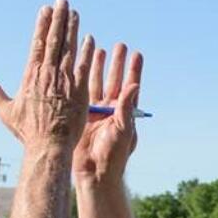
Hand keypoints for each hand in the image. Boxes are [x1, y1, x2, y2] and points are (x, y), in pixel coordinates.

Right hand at [0, 0, 93, 151]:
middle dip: (59, 19)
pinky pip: (83, 66)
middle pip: (55, 40)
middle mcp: (48, 75)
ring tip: (74, 12)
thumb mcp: (6, 111)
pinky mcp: (79, 91)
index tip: (45, 10)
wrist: (48, 145)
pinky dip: (86, 51)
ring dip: (73, 28)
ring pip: (70, 49)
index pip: (38, 44)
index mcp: (31, 76)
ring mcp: (65, 81)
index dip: (42, 25)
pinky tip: (89, 38)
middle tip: (62, 2)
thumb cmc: (27, 131)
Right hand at [73, 42, 142, 182]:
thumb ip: (127, 107)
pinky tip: (80, 66)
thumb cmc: (113, 155)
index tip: (136, 54)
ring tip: (99, 48)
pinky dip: (82, 79)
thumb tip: (135, 84)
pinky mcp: (82, 115)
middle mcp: (112, 110)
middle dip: (117, 63)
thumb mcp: (123, 129)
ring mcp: (97, 112)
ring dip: (99, 67)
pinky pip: (82, 93)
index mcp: (125, 113)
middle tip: (120, 45)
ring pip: (98, 84)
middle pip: (115, 81)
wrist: (93, 172)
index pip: (131, 87)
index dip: (134, 70)